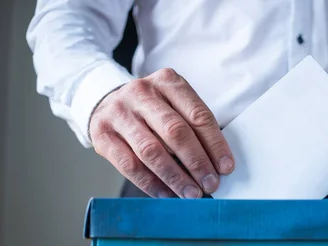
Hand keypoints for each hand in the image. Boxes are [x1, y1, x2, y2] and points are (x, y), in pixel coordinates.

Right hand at [89, 68, 234, 197]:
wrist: (107, 103)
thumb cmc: (151, 109)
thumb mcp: (174, 104)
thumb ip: (193, 127)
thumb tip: (216, 166)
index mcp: (167, 81)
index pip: (198, 115)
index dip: (215, 144)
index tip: (226, 167)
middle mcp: (142, 92)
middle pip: (175, 132)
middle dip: (197, 162)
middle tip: (210, 184)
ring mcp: (119, 112)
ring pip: (151, 150)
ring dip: (175, 177)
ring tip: (191, 194)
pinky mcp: (102, 134)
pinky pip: (129, 165)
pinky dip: (151, 183)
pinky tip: (166, 194)